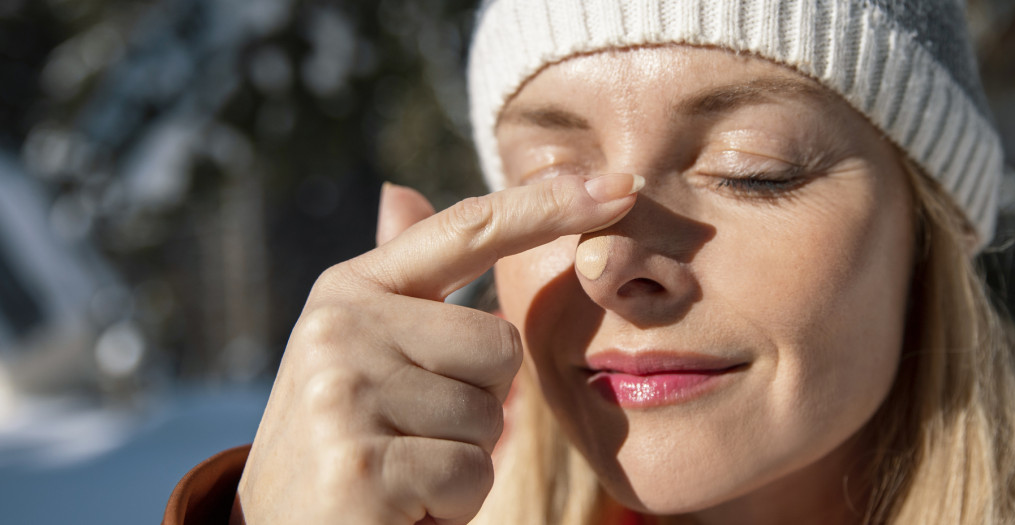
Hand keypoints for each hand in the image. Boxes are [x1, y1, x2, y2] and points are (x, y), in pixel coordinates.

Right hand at [233, 173, 640, 524]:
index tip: (624, 183)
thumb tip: (398, 190)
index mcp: (351, 290)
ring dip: (462, 460)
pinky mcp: (362, 464)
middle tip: (412, 435)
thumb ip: (398, 283)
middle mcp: (341, 327)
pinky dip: (451, 504)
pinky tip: (400, 505)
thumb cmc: (344, 438)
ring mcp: (345, 392)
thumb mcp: (359, 348)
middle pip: (501, 346)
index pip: (468, 228)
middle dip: (478, 404)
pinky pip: (470, 473)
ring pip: (490, 417)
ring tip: (402, 470)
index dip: (551, 204)